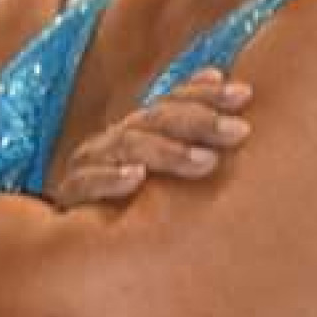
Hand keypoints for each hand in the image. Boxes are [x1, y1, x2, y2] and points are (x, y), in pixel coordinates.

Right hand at [45, 71, 251, 209]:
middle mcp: (115, 139)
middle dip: (200, 121)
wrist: (73, 242)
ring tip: (207, 161)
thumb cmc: (130, 202)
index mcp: (139, 129)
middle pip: (157, 118)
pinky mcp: (71, 196)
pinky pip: (87, 183)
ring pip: (128, 145)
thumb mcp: (162, 168)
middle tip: (240, 132)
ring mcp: (91, 164)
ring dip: (169, 151)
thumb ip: (190, 132)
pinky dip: (112, 178)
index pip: (173, 101)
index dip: (207, 94)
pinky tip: (137, 178)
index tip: (245, 95)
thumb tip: (219, 74)